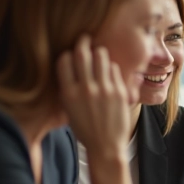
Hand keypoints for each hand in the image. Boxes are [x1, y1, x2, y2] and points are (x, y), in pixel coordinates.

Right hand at [56, 36, 135, 160]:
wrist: (105, 146)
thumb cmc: (85, 129)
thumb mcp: (69, 109)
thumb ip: (68, 87)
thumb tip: (70, 64)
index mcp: (69, 94)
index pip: (63, 60)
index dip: (66, 53)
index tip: (69, 53)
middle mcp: (85, 89)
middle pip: (82, 53)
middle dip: (82, 41)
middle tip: (84, 37)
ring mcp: (104, 89)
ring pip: (101, 56)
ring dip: (98, 51)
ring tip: (98, 52)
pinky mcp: (119, 91)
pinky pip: (114, 68)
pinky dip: (110, 66)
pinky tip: (108, 70)